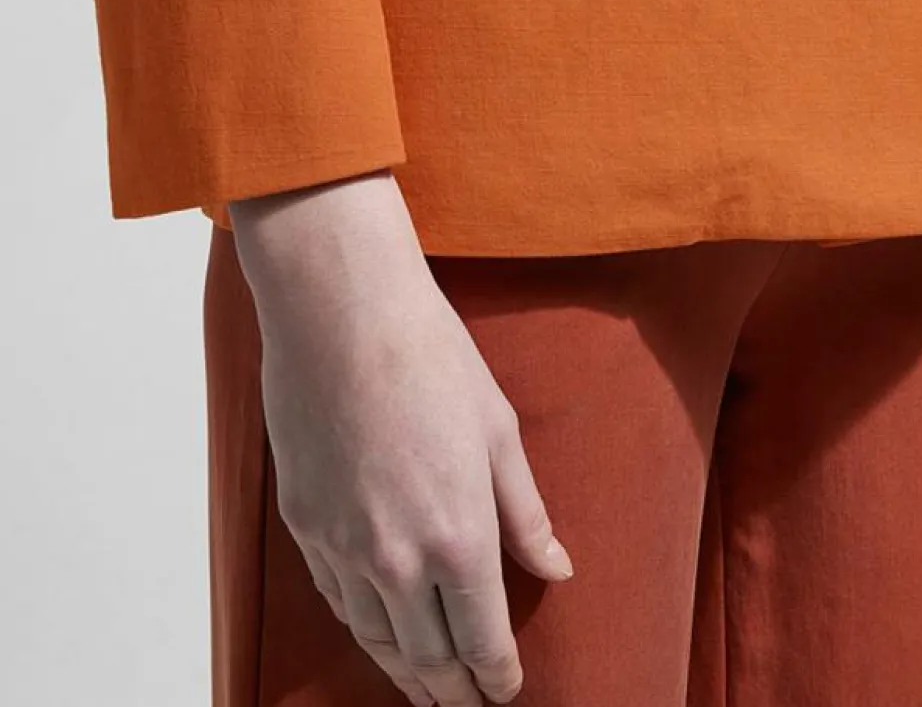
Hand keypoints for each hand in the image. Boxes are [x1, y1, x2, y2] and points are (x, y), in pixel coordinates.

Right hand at [228, 172, 573, 706]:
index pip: (482, 641)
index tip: (507, 691)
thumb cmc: (430, 358)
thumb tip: (555, 567)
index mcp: (459, 538)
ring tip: (425, 686)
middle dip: (452, 691)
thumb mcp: (499, 431)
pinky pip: (335, 599)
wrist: (342, 314)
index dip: (496, 677)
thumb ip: (525, 513)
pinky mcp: (304, 525)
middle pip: (426, 658)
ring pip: (374, 639)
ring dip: (404, 671)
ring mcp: (342, 546)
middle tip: (469, 703)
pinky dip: (361, 626)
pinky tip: (376, 628)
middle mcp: (397, 559)